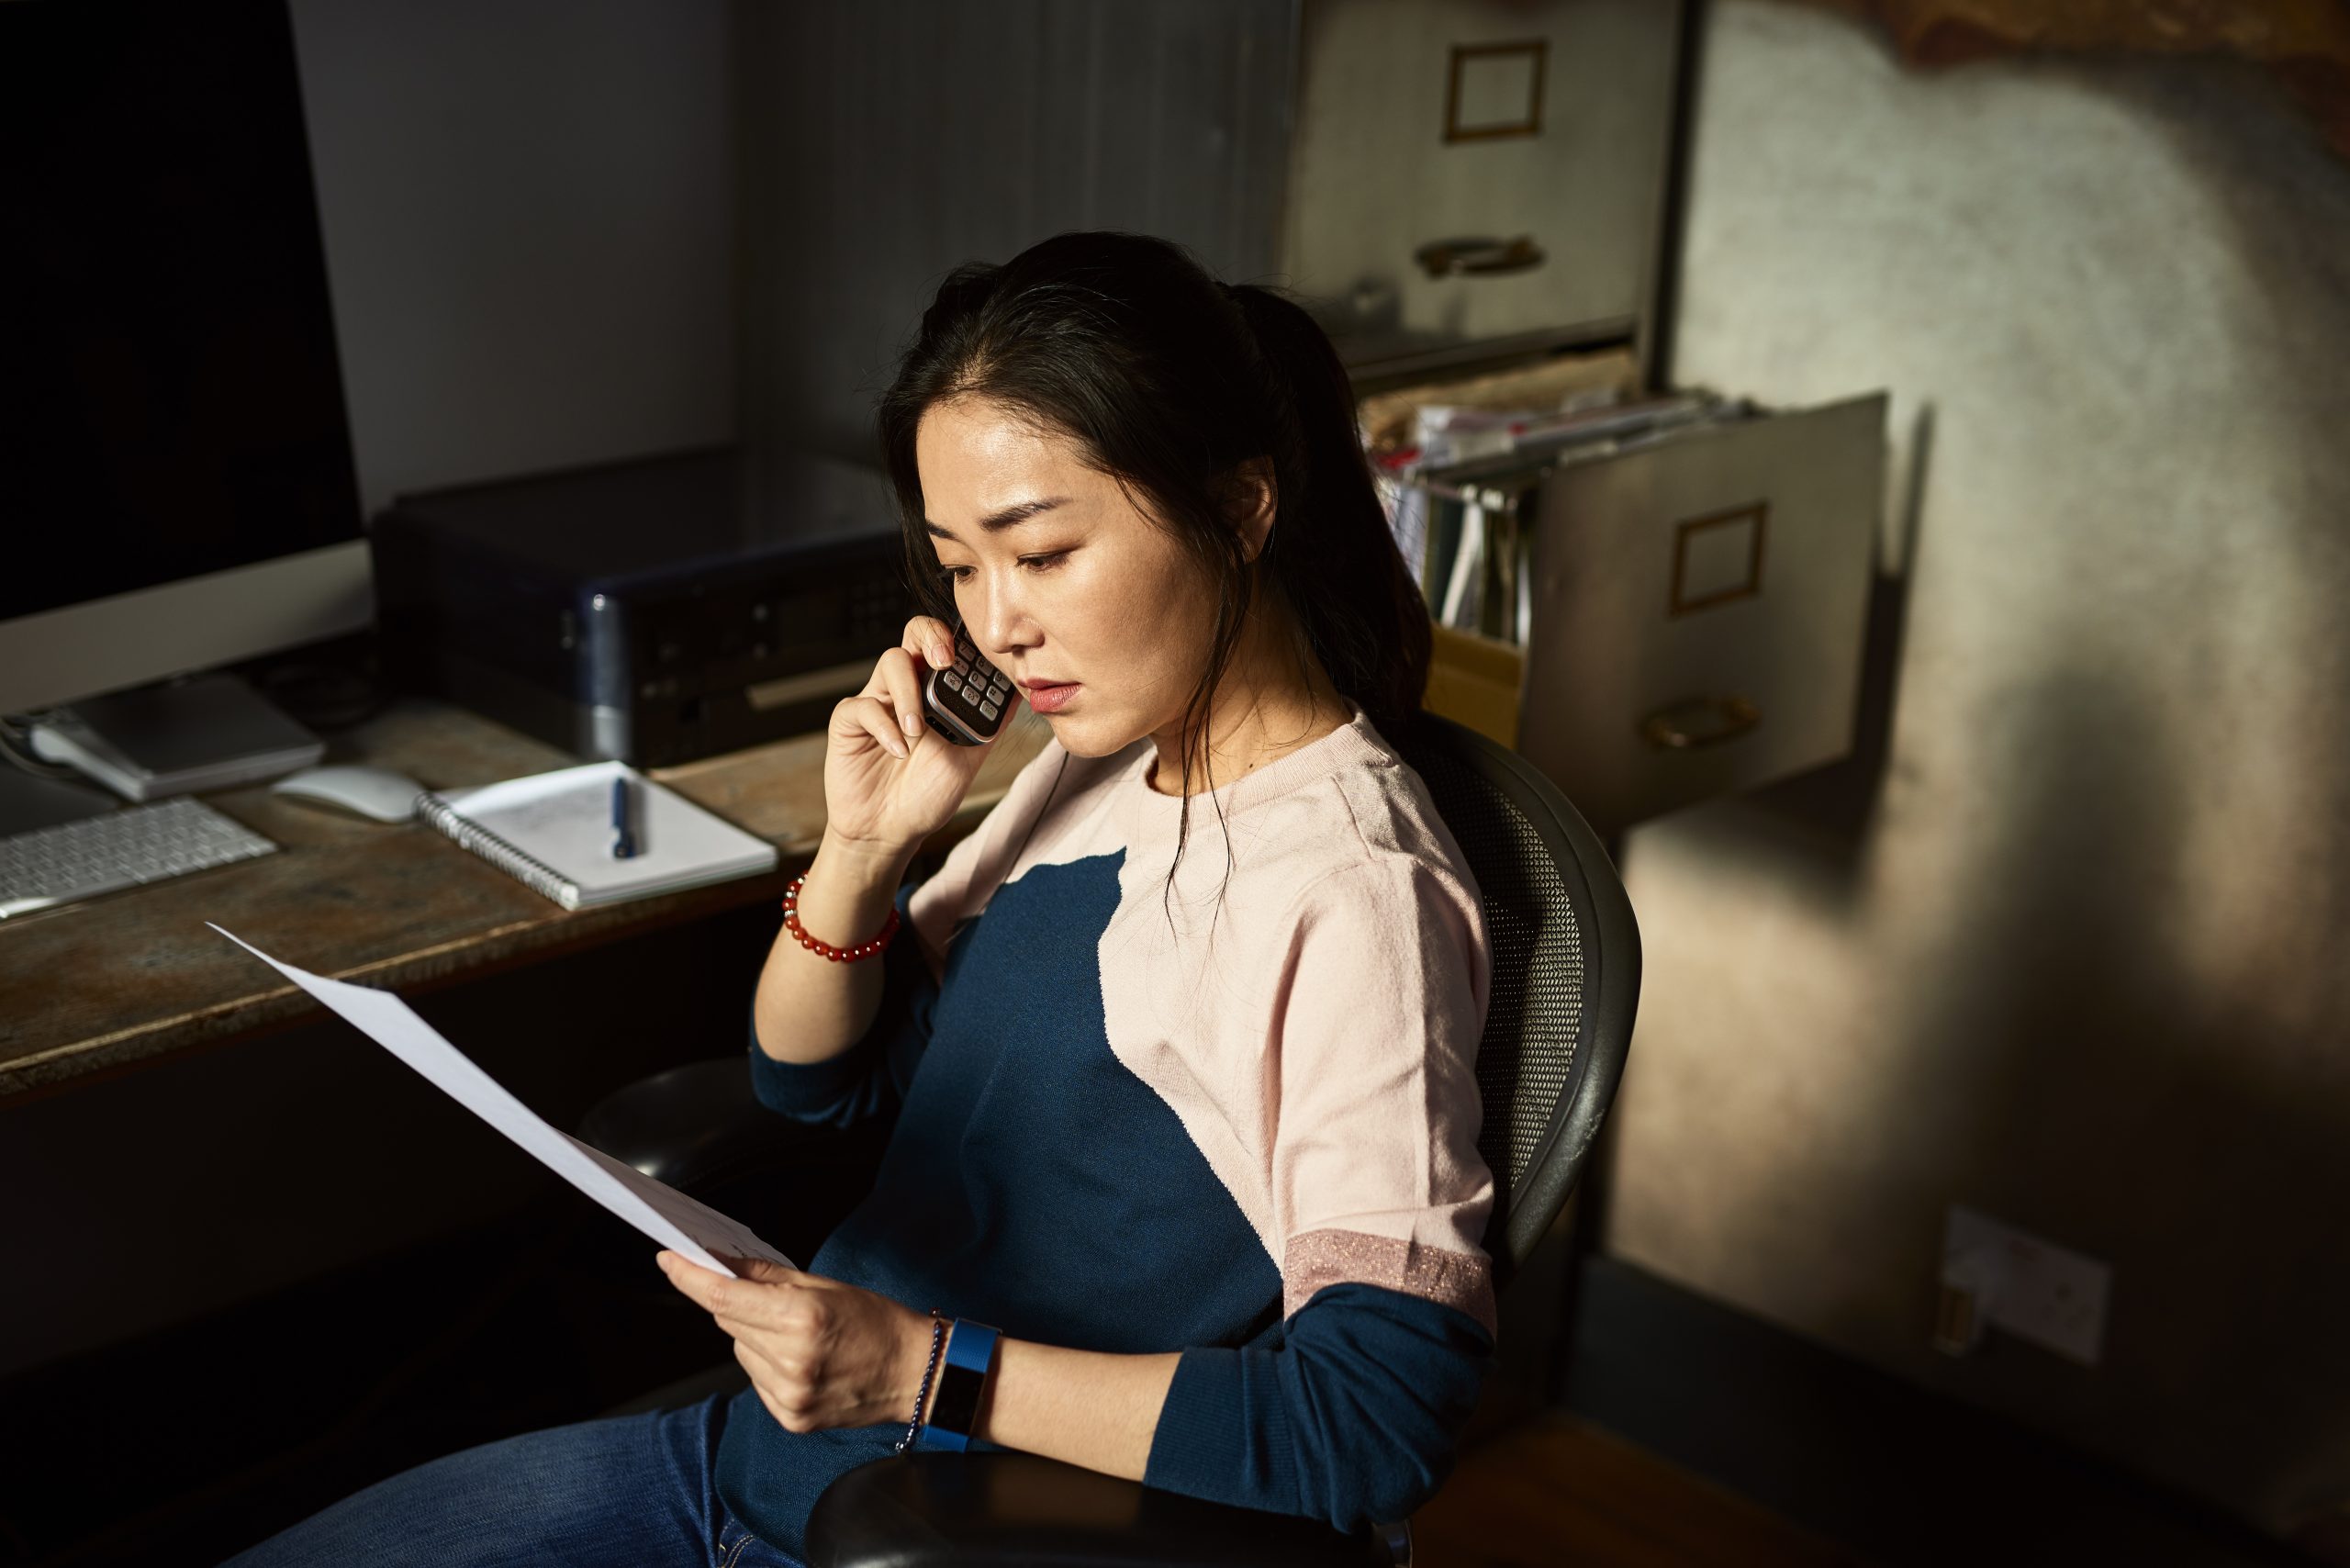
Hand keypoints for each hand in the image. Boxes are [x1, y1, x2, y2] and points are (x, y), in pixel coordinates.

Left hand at [656, 1252, 934, 1434]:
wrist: (914, 1373)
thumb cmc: (877, 1323)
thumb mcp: (825, 1286)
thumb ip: (767, 1277)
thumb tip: (721, 1262)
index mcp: (801, 1319)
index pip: (724, 1297)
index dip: (689, 1277)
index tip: (668, 1260)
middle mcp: (790, 1360)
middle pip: (728, 1321)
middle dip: (734, 1302)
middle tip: (763, 1295)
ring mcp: (788, 1394)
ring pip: (739, 1350)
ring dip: (752, 1335)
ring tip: (796, 1333)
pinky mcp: (789, 1417)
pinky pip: (755, 1378)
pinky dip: (766, 1362)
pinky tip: (799, 1358)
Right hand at [823, 615, 996, 859]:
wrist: (891, 831)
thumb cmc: (926, 793)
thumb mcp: (970, 758)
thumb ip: (990, 724)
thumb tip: (1019, 692)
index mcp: (935, 691)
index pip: (946, 645)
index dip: (959, 639)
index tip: (975, 657)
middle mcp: (906, 688)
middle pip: (914, 634)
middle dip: (931, 636)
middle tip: (944, 661)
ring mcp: (877, 700)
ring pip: (891, 662)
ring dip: (909, 693)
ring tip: (918, 731)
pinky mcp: (849, 720)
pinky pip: (864, 706)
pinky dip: (885, 727)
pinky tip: (898, 750)